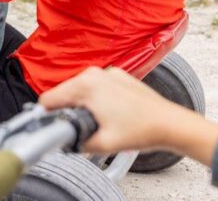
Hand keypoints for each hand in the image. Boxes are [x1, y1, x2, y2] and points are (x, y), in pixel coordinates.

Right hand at [39, 67, 214, 156]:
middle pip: (64, 93)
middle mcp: (94, 73)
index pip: (49, 98)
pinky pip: (96, 87)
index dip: (47, 116)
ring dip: (82, 105)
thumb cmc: (143, 129)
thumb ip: (74, 141)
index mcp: (86, 85)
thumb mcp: (101, 143)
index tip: (52, 126)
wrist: (170, 124)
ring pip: (80, 90)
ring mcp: (107, 73)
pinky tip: (110, 115)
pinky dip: (97, 100)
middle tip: (81, 128)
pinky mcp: (117, 76)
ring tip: (98, 122)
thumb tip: (62, 140)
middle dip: (67, 110)